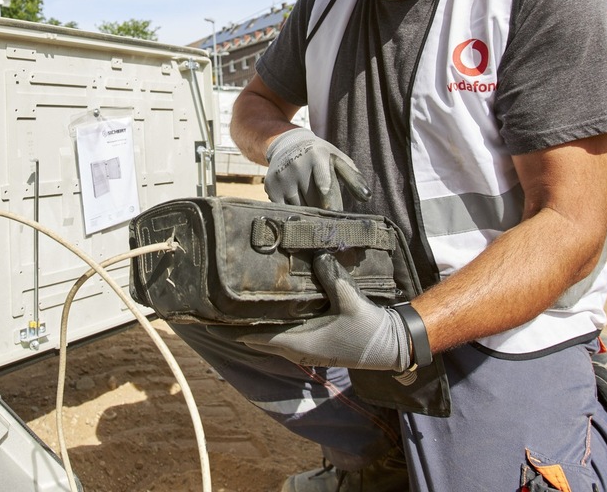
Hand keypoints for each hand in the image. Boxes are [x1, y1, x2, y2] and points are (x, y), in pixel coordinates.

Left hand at [224, 253, 411, 370]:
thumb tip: (318, 254)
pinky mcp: (314, 344)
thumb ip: (334, 279)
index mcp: (300, 344)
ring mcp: (306, 350)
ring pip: (271, 337)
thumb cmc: (370, 329)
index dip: (234, 329)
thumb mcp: (352, 301)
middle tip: (221, 303)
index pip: (257, 338)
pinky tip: (271, 307)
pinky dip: (273, 324)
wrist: (391, 345)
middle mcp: (298, 350)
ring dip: (257, 324)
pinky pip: (284, 335)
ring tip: (238, 304)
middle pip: (259, 338)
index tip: (214, 316)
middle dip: (240, 323)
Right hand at [264, 128, 369, 210]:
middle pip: (314, 201)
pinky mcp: (271, 187)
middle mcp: (296, 165)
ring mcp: (282, 177)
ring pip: (300, 208)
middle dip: (323, 211)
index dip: (330, 201)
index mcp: (317, 156)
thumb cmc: (320, 155)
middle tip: (330, 217)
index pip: (324, 183)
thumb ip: (353, 177)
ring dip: (309, 213)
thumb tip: (366, 197)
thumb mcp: (337, 158)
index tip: (335, 214)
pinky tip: (299, 206)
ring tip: (314, 209)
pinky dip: (294, 212)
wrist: (287, 144)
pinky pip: (285, 209)